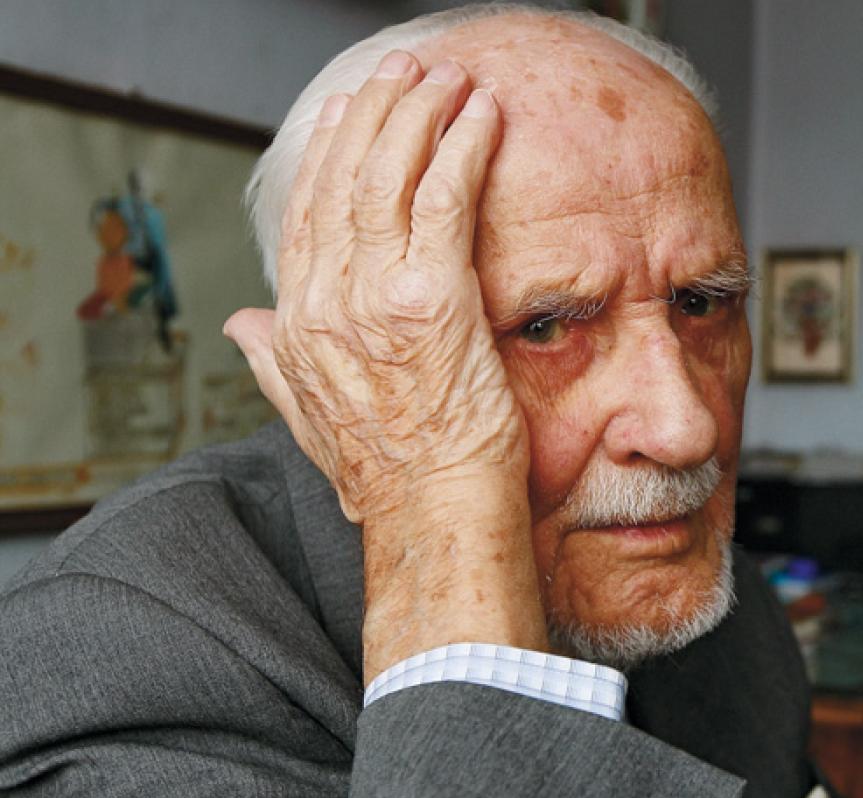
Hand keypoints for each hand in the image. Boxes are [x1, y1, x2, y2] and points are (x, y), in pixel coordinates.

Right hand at [225, 51, 522, 523]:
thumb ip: (273, 364)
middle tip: (403, 75)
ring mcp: (374, 294)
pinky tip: (481, 117)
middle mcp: (325, 300)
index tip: (351, 114)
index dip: (328, 157)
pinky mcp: (432, 295)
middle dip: (375, 116)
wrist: (433, 515)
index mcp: (296, 325)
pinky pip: (443, 198)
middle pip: (343, 181)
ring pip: (388, 176)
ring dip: (419, 115)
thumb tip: (239, 328)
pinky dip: (461, 148)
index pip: (306, 216)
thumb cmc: (392, 479)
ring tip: (445, 80)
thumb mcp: (310, 419)